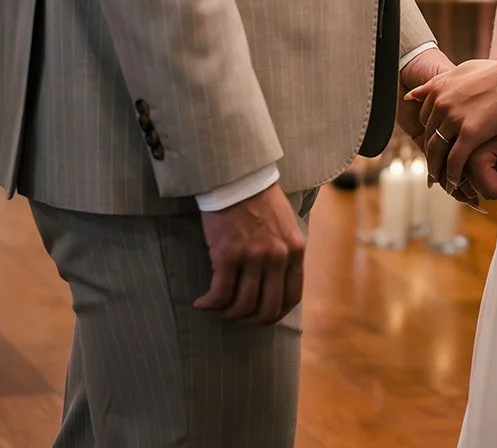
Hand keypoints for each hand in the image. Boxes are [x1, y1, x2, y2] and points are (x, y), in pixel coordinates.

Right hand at [195, 182, 305, 325]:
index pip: (291, 298)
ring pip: (241, 306)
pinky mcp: (228, 254)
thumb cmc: (259, 199)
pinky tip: (201, 302)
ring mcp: (254, 256)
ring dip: (226, 313)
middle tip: (235, 317)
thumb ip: (286, 252)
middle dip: (249, 320)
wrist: (237, 177)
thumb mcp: (286, 225)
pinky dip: (209, 304)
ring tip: (217, 308)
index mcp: (295, 250)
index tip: (259, 317)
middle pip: (266, 309)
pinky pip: (220, 294)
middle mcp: (278, 257)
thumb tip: (277, 284)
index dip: (273, 314)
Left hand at [396, 48, 481, 206]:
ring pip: (437, 151)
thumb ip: (438, 83)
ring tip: (438, 180)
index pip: (424, 118)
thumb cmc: (496, 72)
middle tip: (433, 167)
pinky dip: (452, 174)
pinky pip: (454, 160)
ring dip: (436, 168)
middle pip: (429, 136)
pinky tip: (453, 183)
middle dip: (431, 154)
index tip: (434, 143)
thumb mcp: (460, 70)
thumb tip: (413, 94)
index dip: (430, 133)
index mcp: (439, 89)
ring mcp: (454, 119)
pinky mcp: (469, 133)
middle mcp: (441, 104)